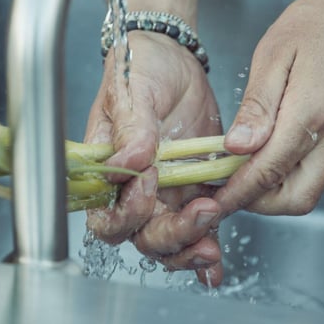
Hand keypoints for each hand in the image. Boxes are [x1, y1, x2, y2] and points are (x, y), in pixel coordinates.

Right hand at [84, 30, 225, 284]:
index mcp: (107, 171)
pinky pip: (201, 227)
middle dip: (172, 235)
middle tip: (201, 214)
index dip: (126, 212)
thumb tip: (127, 164)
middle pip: (143, 236)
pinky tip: (217, 265)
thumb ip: (131, 129)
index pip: (106, 215)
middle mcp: (134, 191)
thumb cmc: (139, 69)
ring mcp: (166, 194)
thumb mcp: (131, 91)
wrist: (173, 58)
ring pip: (172, 241)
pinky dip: (208, 248)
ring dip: (191, 248)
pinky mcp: (195, 189)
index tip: (149, 182)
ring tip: (213, 248)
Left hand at [216, 0, 323, 215]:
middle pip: (296, 199)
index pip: (270, 171)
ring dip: (272, 193)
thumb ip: (257, 106)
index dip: (238, 192)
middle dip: (258, 202)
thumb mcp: (274, 55)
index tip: (213, 200)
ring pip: (308, 191)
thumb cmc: (318, 22)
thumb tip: (237, 147)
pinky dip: (288, 177)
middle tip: (226, 186)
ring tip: (241, 172)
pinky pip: (317, 173)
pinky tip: (265, 157)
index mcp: (313, 113)